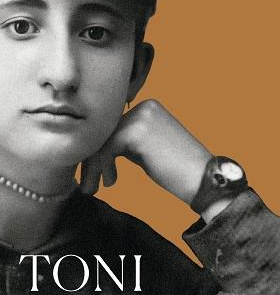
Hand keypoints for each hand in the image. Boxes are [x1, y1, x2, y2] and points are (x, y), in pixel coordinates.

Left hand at [80, 99, 211, 205]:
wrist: (205, 182)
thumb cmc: (178, 172)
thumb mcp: (147, 150)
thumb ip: (127, 143)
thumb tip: (96, 149)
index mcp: (147, 108)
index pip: (109, 128)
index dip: (97, 152)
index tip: (95, 176)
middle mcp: (144, 106)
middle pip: (103, 133)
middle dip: (91, 161)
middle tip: (89, 185)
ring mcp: (141, 116)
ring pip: (101, 141)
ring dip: (93, 167)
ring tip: (93, 188)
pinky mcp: (137, 131)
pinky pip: (106, 148)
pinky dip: (102, 168)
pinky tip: (110, 182)